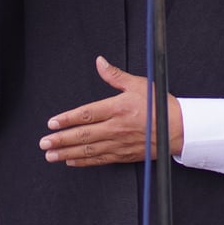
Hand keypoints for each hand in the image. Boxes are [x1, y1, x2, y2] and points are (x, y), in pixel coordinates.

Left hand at [39, 56, 183, 166]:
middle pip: (82, 135)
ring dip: (67, 153)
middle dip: (61, 140)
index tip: (52, 123)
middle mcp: (115, 128)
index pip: (86, 115)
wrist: (180, 129)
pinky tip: (71, 161)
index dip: (67, 119)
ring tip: (51, 155)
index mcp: (117, 108)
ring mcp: (119, 143)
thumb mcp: (138, 84)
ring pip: (88, 150)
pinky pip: (100, 160)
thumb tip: (100, 62)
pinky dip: (84, 162)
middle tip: (44, 143)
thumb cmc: (160, 105)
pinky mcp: (124, 155)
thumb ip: (115, 75)